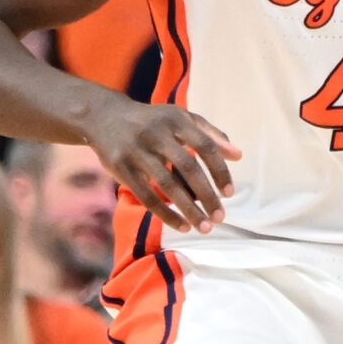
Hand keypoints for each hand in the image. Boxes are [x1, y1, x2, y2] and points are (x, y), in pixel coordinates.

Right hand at [81, 94, 242, 234]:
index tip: (229, 193)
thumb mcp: (181, 119)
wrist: (104, 116)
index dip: (219, 170)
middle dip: (207, 195)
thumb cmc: (153, 121)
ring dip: (188, 209)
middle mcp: (157, 133)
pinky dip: (165, 213)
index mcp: (176, 119)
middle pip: (188, 167)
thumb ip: (210, 135)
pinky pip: (146, 195)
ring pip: (167, 184)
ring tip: (204, 227)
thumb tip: (238, 156)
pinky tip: (181, 226)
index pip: (205, 146)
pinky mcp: (120, 166)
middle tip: (220, 217)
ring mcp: (137, 150)